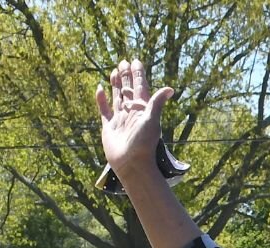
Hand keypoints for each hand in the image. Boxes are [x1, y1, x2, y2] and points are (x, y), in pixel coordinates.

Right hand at [95, 59, 174, 178]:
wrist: (132, 164)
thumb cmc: (144, 144)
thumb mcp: (152, 121)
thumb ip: (157, 103)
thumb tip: (170, 89)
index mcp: (143, 109)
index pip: (140, 87)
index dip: (138, 74)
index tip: (136, 61)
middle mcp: (131, 112)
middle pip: (128, 89)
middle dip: (127, 76)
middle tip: (124, 61)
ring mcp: (120, 119)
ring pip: (117, 97)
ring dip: (116, 84)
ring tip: (115, 71)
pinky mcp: (109, 126)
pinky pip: (104, 110)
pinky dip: (101, 99)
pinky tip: (99, 88)